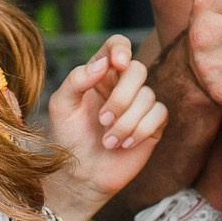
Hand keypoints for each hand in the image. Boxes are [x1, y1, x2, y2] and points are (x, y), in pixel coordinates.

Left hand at [46, 34, 167, 205]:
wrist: (81, 174)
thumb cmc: (68, 136)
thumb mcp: (62, 105)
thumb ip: (77, 79)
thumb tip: (103, 63)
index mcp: (100, 73)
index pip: (117, 46)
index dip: (121, 48)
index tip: (117, 64)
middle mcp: (122, 85)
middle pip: (137, 70)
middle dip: (121, 97)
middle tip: (102, 120)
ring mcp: (139, 104)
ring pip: (148, 96)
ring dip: (126, 122)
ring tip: (108, 141)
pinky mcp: (153, 124)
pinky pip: (159, 114)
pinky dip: (141, 130)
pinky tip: (124, 144)